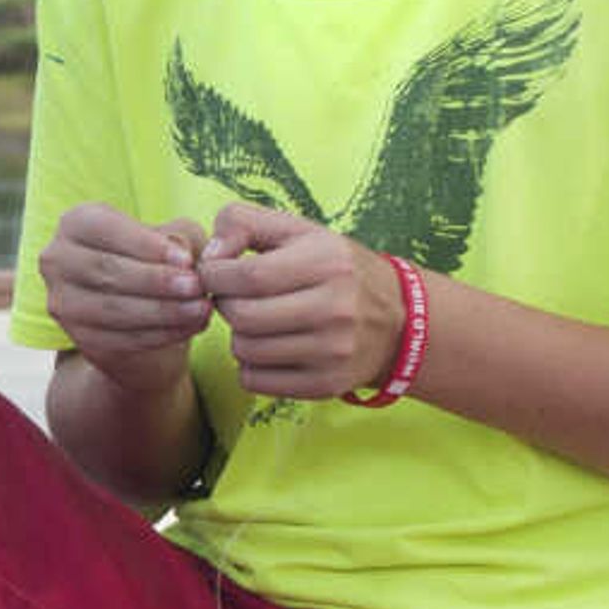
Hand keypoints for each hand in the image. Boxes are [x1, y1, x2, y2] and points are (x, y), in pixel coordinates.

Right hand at [37, 202, 215, 395]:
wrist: (143, 309)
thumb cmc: (158, 260)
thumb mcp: (173, 238)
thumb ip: (180, 237)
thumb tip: (181, 254)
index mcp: (75, 223)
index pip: (103, 229)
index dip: (145, 245)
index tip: (186, 259)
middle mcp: (57, 260)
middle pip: (105, 270)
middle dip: (155, 280)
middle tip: (196, 287)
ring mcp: (63, 302)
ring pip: (112, 308)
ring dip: (161, 311)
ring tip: (200, 309)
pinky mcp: (79, 337)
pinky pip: (119, 338)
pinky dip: (159, 334)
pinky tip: (190, 327)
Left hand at [193, 202, 398, 401]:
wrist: (398, 320)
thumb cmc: (335, 269)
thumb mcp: (298, 231)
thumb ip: (244, 223)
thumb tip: (209, 253)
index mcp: (327, 263)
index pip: (247, 276)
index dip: (215, 275)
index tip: (216, 273)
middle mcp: (335, 309)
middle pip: (242, 316)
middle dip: (225, 304)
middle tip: (235, 297)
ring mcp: (333, 352)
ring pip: (245, 350)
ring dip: (238, 335)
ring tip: (257, 321)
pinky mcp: (325, 384)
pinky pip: (254, 380)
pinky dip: (250, 364)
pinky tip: (269, 347)